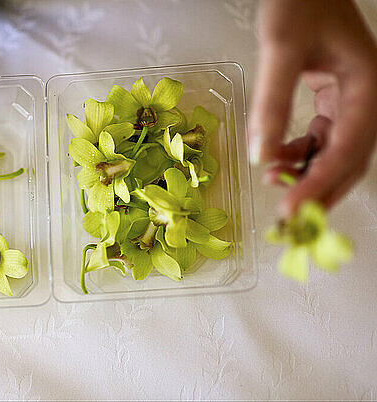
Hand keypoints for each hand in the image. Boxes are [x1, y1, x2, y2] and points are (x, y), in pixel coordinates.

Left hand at [250, 0, 376, 216]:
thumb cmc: (297, 3)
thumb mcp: (280, 48)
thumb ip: (271, 101)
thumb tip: (260, 156)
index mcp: (366, 87)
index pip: (347, 148)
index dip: (321, 183)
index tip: (294, 208)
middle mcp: (364, 99)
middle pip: (349, 159)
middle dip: (319, 189)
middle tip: (288, 215)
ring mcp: (350, 101)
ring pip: (334, 153)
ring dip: (306, 173)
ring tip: (273, 181)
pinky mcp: (331, 101)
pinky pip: (320, 139)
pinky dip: (298, 154)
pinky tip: (274, 158)